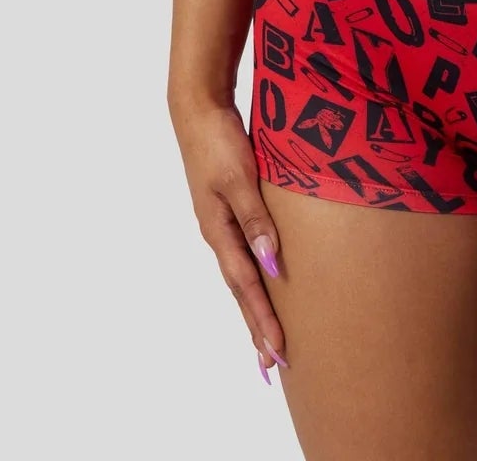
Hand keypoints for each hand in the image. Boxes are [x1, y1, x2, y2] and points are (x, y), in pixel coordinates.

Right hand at [170, 98, 289, 378]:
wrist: (198, 109)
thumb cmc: (219, 140)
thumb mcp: (239, 178)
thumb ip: (256, 219)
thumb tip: (272, 266)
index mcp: (218, 231)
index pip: (245, 286)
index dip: (262, 321)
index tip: (278, 355)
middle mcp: (218, 233)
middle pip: (240, 290)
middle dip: (256, 329)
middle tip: (273, 368)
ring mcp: (221, 222)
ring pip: (241, 275)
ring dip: (255, 308)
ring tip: (267, 341)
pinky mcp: (228, 207)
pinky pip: (244, 252)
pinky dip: (254, 278)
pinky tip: (264, 283)